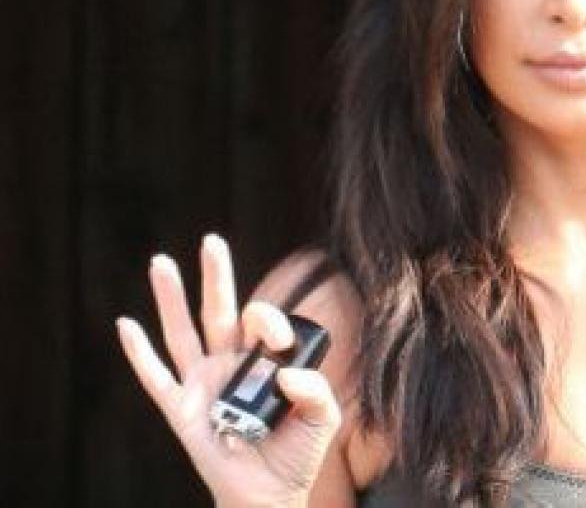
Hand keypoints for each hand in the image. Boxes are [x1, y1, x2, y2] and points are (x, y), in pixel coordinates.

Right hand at [116, 234, 341, 507]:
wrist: (269, 494)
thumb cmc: (296, 454)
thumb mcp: (321, 419)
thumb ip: (315, 390)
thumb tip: (284, 370)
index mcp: (265, 361)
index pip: (263, 324)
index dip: (271, 322)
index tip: (279, 344)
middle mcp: (231, 364)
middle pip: (220, 311)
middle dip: (216, 276)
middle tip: (212, 241)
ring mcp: (203, 384)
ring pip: (182, 332)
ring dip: (169, 298)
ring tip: (160, 261)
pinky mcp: (180, 410)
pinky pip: (155, 378)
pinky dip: (139, 353)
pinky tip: (126, 325)